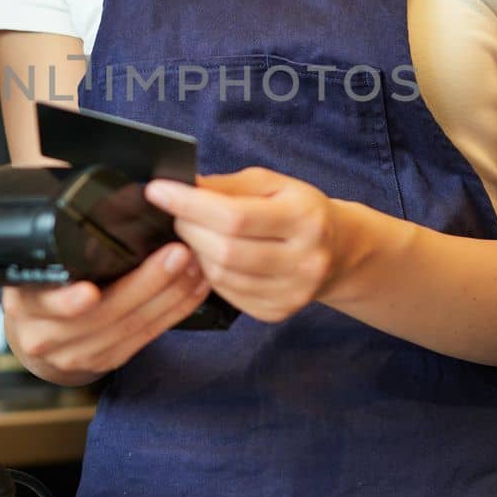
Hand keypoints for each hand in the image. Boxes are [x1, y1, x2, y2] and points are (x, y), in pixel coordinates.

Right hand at [1, 241, 212, 381]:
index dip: (66, 301)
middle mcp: (46, 333)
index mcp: (24, 301)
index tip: (90, 290)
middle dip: (144, 284)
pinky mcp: (107, 361)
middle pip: (101, 315)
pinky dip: (174, 312)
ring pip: (130, 328)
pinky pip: (146, 338)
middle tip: (175, 254)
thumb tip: (95, 189)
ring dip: (168, 297)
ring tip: (193, 267)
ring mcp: (77, 353)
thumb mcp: (35, 262)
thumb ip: (56, 239)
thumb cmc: (40, 286)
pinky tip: (193, 290)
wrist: (38, 335)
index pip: (42, 303)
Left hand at [143, 168, 355, 323]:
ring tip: (195, 234)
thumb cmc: (298, 209)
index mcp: (305, 218)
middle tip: (176, 213)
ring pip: (222, 277)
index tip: (157, 191)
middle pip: (224, 251)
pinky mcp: (278, 313)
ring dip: (196, 253)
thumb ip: (226, 186)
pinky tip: (211, 258)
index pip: (234, 216)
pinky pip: (228, 295)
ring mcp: (293, 293)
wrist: (339, 251)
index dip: (189, 204)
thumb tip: (181, 187)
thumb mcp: (271, 184)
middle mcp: (304, 260)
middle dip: (188, 229)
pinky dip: (210, 275)